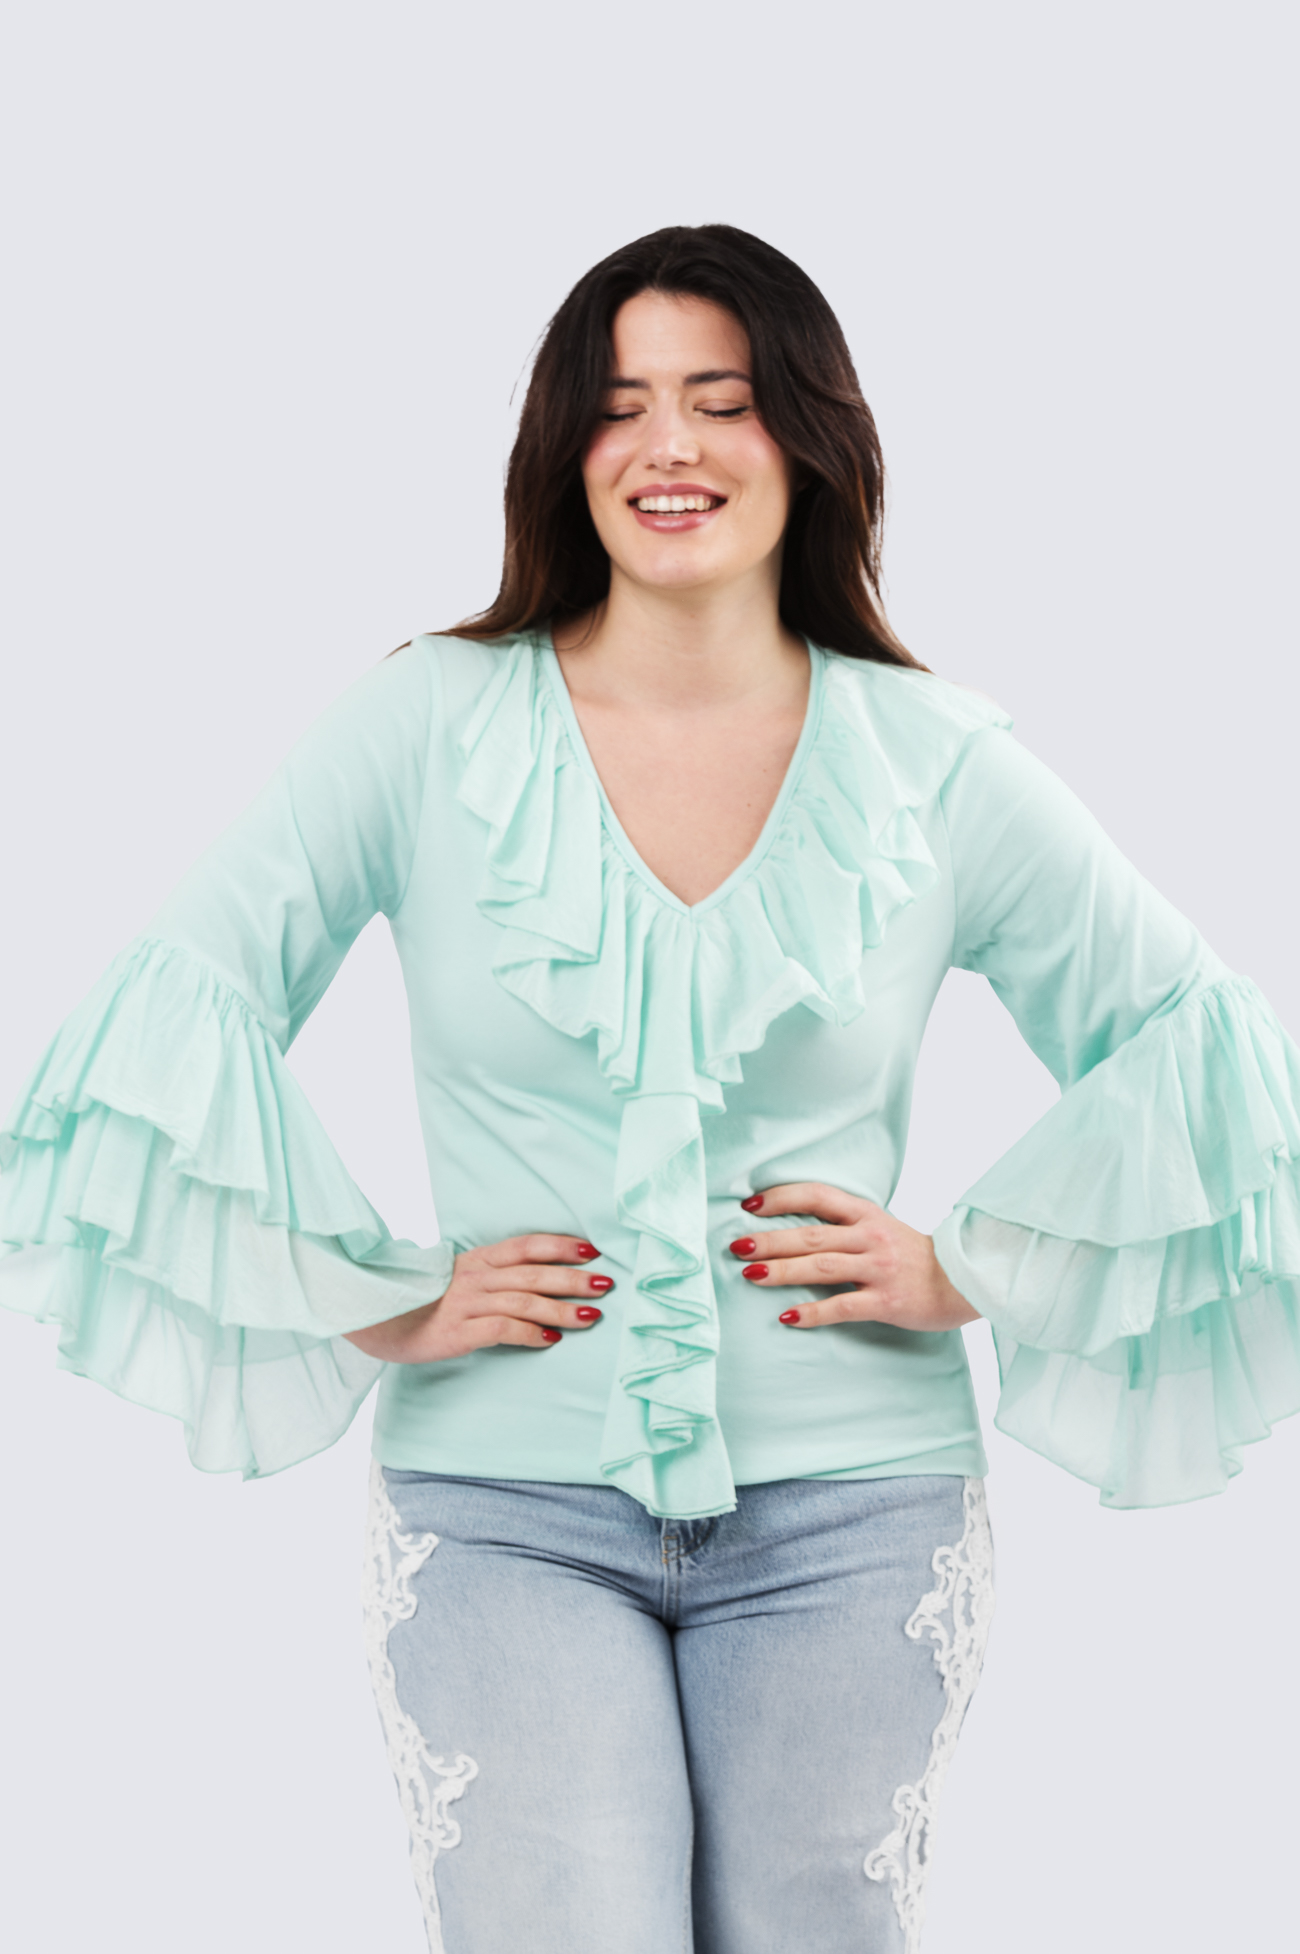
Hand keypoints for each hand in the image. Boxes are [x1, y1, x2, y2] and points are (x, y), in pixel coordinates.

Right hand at [342, 1234, 612, 1362]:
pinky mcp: (458, 1332)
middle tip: (605, 1284)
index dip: (560, 1245)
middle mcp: (474, 1276)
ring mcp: (466, 1303)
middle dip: (573, 1278)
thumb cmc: (420, 1300)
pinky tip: (551, 1339)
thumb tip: (536, 1279)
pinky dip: (530, 1333)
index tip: (592, 1250)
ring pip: (524, 1301)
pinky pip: (502, 1330)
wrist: (374, 1318)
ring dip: (561, 1308)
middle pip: (533, 1273)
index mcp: (475, 1259)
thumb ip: (490, 1275)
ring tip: (591, 1316)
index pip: (526, 1245)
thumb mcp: (455, 1278)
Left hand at [729, 1184, 978, 1332]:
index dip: (780, 1197)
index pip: (817, 1196)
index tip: (749, 1206)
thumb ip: (844, 1225)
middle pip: (810, 1235)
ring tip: (749, 1275)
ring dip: (781, 1271)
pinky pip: (842, 1306)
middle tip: (736, 1245)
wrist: (964, 1280)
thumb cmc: (912, 1256)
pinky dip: (812, 1312)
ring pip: (821, 1267)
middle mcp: (870, 1237)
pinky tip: (787, 1317)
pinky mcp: (887, 1301)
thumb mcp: (880, 1227)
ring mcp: (879, 1269)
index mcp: (866, 1214)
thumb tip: (790, 1228)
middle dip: (769, 1239)